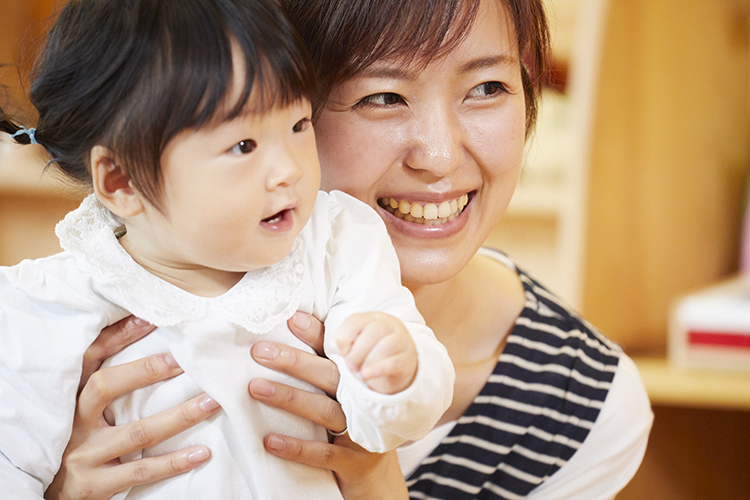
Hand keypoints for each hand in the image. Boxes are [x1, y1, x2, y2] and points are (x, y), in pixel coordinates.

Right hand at [46, 317, 220, 499]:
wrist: (50, 493)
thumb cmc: (74, 441)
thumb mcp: (80, 407)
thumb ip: (106, 373)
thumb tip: (144, 324)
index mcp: (69, 398)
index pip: (89, 357)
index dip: (118, 336)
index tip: (151, 320)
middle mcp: (72, 423)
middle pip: (106, 386)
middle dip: (147, 370)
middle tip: (186, 360)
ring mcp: (83, 455)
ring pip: (137, 432)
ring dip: (179, 417)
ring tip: (212, 402)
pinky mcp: (94, 485)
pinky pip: (140, 471)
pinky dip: (173, 462)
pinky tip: (202, 452)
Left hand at [247, 312, 408, 499]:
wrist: (379, 482)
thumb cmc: (350, 431)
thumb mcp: (343, 401)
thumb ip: (321, 376)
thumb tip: (280, 342)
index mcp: (356, 382)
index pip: (336, 353)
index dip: (315, 334)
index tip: (291, 318)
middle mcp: (362, 403)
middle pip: (328, 376)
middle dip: (294, 361)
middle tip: (259, 351)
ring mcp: (360, 434)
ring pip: (324, 411)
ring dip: (289, 398)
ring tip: (255, 388)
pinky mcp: (355, 463)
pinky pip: (324, 454)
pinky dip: (297, 447)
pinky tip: (269, 441)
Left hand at [337, 312, 417, 393]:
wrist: (398, 365)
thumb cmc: (372, 351)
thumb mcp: (357, 343)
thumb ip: (347, 342)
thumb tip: (343, 351)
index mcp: (372, 318)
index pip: (355, 320)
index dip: (344, 337)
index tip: (342, 353)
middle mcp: (389, 324)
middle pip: (375, 330)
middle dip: (358, 351)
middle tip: (350, 365)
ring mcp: (402, 340)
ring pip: (387, 345)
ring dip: (368, 361)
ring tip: (360, 373)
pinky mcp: (407, 358)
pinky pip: (394, 362)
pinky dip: (377, 370)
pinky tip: (366, 376)